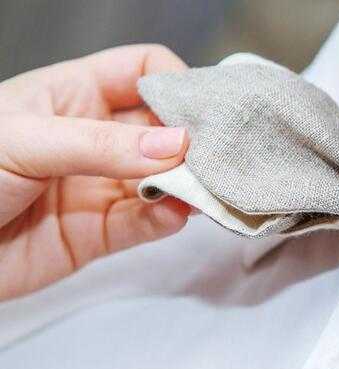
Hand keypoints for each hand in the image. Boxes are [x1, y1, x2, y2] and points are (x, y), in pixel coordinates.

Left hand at [0, 44, 190, 300]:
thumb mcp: (26, 141)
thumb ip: (103, 145)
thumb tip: (178, 146)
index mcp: (73, 94)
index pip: (143, 72)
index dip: (176, 84)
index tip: (200, 113)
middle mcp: (96, 138)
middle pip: (165, 129)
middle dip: (195, 141)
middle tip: (220, 157)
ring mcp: (100, 186)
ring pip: (165, 180)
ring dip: (191, 185)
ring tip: (208, 191)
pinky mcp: (100, 234)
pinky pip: (148, 223)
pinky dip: (170, 220)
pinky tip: (178, 215)